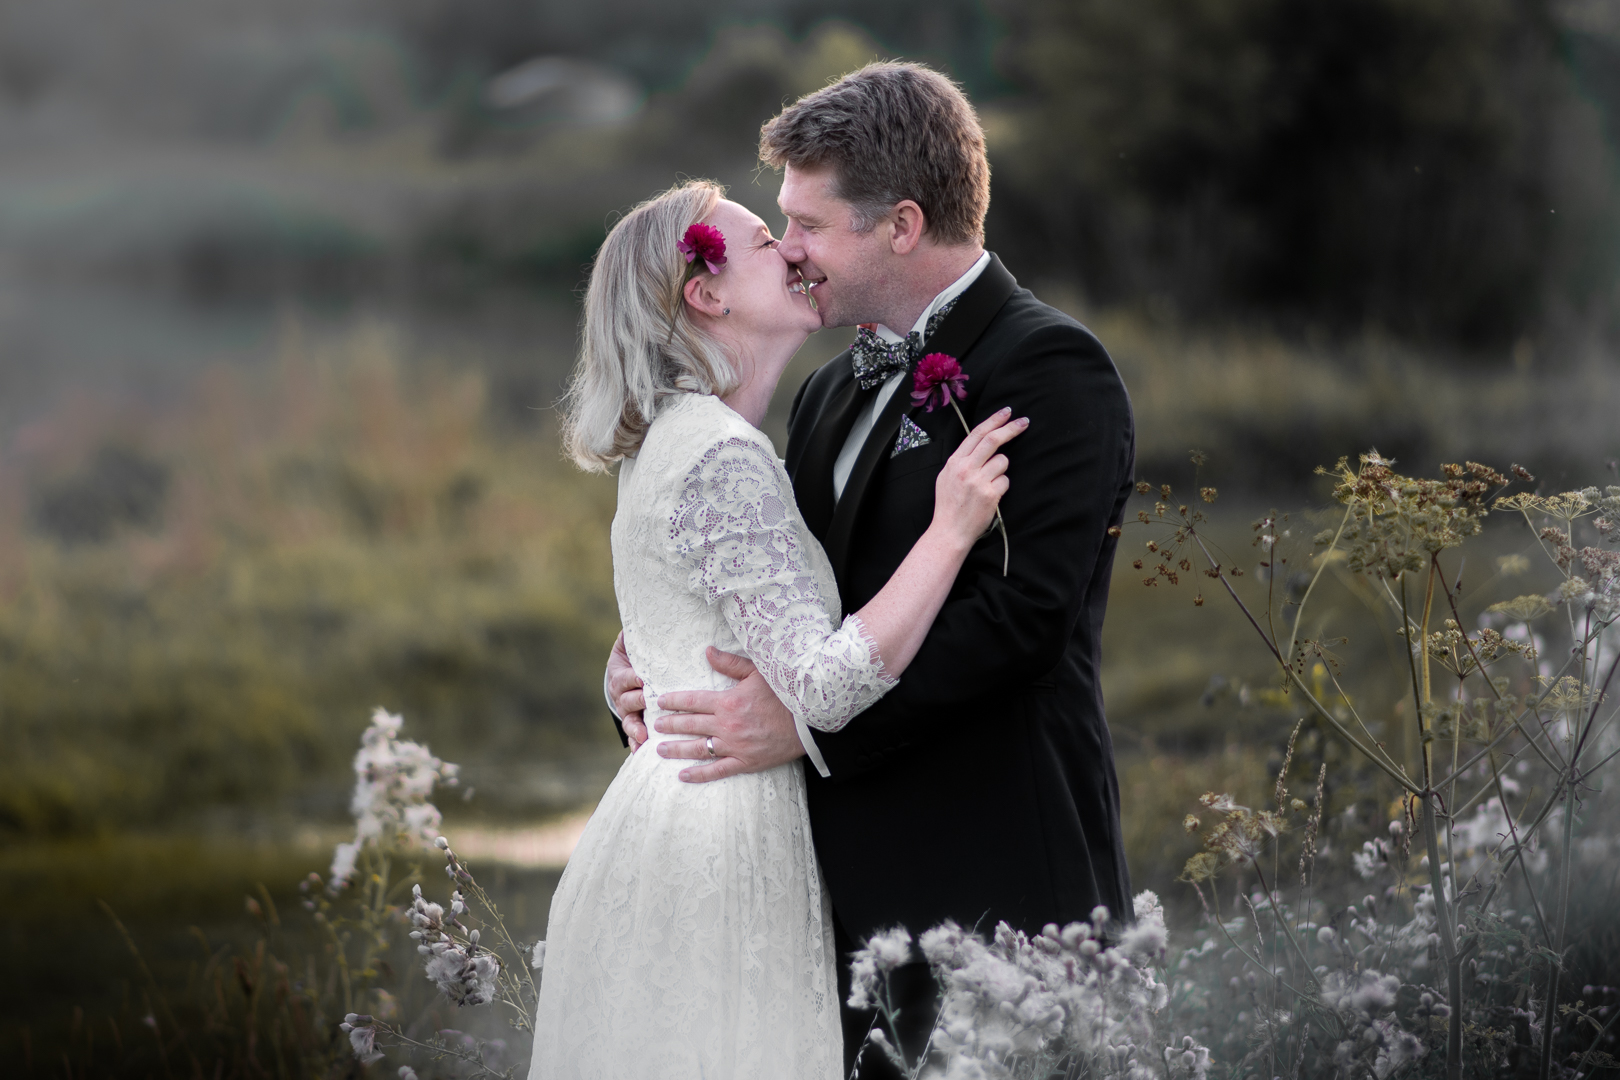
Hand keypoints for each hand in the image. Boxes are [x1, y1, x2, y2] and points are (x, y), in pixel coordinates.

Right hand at [607, 631, 647, 750]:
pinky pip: (633, 736)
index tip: (642, 678)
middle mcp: (622, 696)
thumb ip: (633, 635)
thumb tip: (637, 617)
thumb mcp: (629, 645)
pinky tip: (641, 751)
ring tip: (643, 735)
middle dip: (638, 701)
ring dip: (635, 728)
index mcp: (621, 676)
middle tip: (648, 701)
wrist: (626, 679)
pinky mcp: (634, 724)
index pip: (625, 677)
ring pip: (629, 720)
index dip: (632, 678)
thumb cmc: (634, 659)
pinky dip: (636, 743)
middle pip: (628, 700)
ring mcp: (627, 712)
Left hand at [654, 647, 803, 782]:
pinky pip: (717, 771)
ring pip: (698, 749)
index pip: (693, 701)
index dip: (674, 701)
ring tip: (660, 749)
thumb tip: (708, 651)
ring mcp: (735, 746)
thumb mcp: (758, 672)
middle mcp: (727, 725)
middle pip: (691, 725)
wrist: (809, 722)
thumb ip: (730, 664)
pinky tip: (683, 775)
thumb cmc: (786, 693)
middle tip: (656, 725)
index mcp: (728, 701)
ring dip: (677, 749)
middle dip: (671, 724)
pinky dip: (699, 774)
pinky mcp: (745, 763)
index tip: (660, 702)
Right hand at [932, 408, 1026, 547]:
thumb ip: (962, 460)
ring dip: (1001, 470)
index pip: (976, 434)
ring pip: (1002, 462)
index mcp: (954, 462)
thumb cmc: (949, 506)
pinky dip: (1001, 487)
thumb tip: (980, 445)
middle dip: (1011, 428)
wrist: (949, 531)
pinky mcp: (989, 494)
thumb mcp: (946, 477)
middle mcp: (965, 468)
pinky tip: (990, 497)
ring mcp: (977, 481)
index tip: (1006, 412)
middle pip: (993, 440)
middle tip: (1024, 422)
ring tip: (989, 485)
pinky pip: (1005, 481)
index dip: (994, 420)